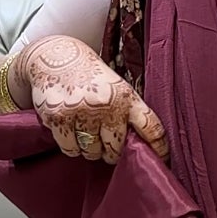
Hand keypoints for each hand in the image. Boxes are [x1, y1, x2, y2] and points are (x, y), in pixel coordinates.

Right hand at [15, 36, 168, 163]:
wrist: (54, 57)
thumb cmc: (90, 77)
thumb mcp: (116, 88)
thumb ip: (128, 113)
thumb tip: (139, 147)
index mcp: (126, 97)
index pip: (151, 128)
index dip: (159, 148)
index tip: (162, 160)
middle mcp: (107, 105)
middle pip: (116, 149)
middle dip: (111, 150)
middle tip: (105, 142)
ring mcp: (82, 111)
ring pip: (92, 152)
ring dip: (90, 148)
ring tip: (85, 131)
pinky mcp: (59, 117)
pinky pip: (71, 149)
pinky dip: (71, 146)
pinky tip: (70, 129)